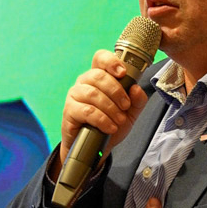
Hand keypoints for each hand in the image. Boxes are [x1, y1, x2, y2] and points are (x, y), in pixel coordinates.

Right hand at [58, 49, 148, 170]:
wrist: (95, 149)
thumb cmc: (110, 125)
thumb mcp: (130, 114)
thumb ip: (137, 101)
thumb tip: (136, 88)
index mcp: (99, 77)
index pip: (100, 58)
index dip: (111, 61)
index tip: (123, 73)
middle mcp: (84, 82)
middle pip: (98, 75)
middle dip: (116, 91)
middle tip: (126, 106)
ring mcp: (74, 95)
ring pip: (93, 93)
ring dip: (110, 108)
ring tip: (119, 121)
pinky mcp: (69, 111)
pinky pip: (86, 110)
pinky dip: (102, 119)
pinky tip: (110, 127)